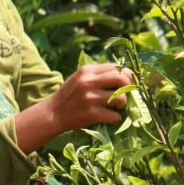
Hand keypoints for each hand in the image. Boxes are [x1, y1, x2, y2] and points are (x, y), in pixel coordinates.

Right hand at [14, 63, 133, 153]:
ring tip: (116, 107)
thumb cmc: (69, 95)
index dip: (128, 74)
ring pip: (120, 98)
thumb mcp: (80, 78)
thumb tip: (125, 74)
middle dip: (129, 87)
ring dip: (123, 104)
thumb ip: (98, 74)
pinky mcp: (91, 114)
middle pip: (121, 79)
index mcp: (87, 70)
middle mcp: (88, 82)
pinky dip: (115, 118)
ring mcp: (90, 98)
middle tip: (128, 94)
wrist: (53, 113)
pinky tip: (109, 117)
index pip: (116, 67)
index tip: (130, 82)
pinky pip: (114, 116)